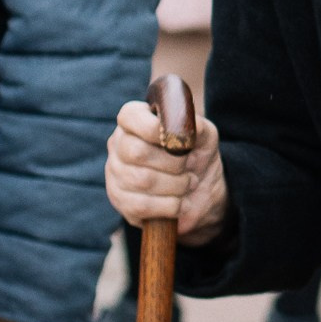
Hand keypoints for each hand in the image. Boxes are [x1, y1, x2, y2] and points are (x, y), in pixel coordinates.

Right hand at [106, 98, 229, 242]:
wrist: (199, 192)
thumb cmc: (196, 156)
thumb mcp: (205, 137)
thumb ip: (197, 127)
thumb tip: (187, 126)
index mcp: (134, 120)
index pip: (130, 116)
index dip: (154, 129)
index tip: (178, 140)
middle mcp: (118, 143)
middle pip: (137, 152)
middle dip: (174, 162)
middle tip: (189, 166)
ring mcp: (115, 173)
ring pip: (141, 180)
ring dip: (176, 185)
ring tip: (189, 183)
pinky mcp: (119, 200)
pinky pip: (141, 205)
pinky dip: (169, 205)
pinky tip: (179, 202)